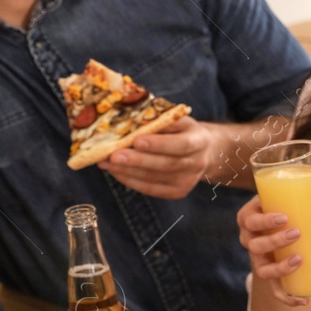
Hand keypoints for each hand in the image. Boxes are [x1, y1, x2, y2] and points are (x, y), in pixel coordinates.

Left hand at [99, 116, 218, 198]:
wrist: (204, 151)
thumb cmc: (183, 131)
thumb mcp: (178, 120)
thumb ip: (160, 119)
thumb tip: (131, 118)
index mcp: (199, 140)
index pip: (181, 144)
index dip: (159, 144)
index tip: (136, 140)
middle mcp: (197, 163)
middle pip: (166, 164)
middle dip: (137, 160)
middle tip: (113, 155)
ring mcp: (188, 180)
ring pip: (154, 178)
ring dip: (127, 170)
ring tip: (105, 162)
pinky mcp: (177, 192)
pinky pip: (150, 189)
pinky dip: (130, 180)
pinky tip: (115, 171)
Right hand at [237, 195, 309, 305]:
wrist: (278, 238)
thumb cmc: (285, 211)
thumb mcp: (285, 200)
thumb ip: (297, 191)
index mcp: (249, 219)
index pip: (246, 219)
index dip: (263, 220)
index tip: (285, 216)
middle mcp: (249, 241)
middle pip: (254, 245)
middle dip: (275, 240)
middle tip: (297, 233)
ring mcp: (257, 261)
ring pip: (261, 269)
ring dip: (280, 267)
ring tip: (300, 259)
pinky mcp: (269, 277)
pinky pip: (274, 291)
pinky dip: (288, 298)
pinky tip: (304, 300)